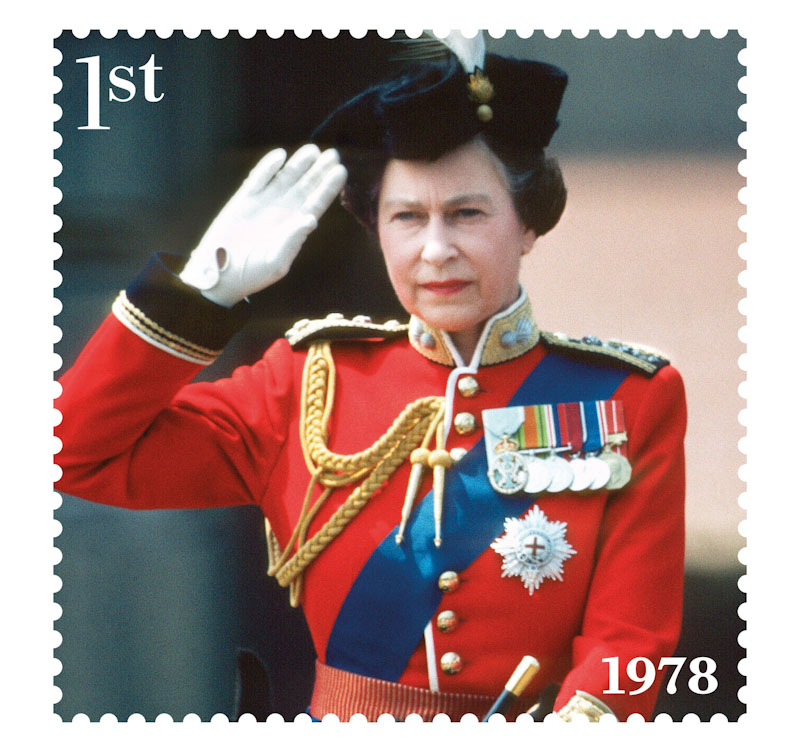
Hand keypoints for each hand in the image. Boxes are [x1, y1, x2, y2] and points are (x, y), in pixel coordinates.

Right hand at [180, 144, 347, 307]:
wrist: (219, 273)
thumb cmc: (251, 274)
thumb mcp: (275, 262)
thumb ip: (292, 240)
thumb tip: (311, 219)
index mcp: (296, 228)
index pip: (317, 203)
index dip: (329, 187)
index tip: (341, 171)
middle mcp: (284, 213)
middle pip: (305, 187)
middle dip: (319, 171)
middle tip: (333, 154)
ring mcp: (265, 204)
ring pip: (286, 178)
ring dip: (299, 164)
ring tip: (313, 150)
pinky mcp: (244, 200)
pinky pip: (259, 178)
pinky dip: (268, 166)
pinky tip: (281, 155)